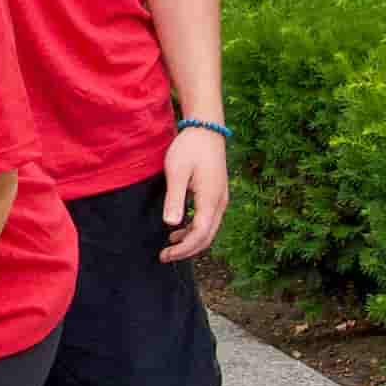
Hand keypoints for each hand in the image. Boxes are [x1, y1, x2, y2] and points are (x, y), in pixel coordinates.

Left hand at [159, 122, 229, 261]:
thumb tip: (171, 224)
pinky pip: (208, 220)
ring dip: (191, 241)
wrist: (206, 129)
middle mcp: (220, 202)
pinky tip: (179, 229)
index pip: (199, 234)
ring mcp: (220, 199)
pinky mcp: (217, 195)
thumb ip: (175, 198)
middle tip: (165, 256)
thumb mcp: (177, 171)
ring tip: (169, 246)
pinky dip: (195, 230)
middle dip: (187, 250)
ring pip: (209, 230)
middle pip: (207, 237)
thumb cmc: (189, 148)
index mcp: (210, 199)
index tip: (165, 255)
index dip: (183, 249)